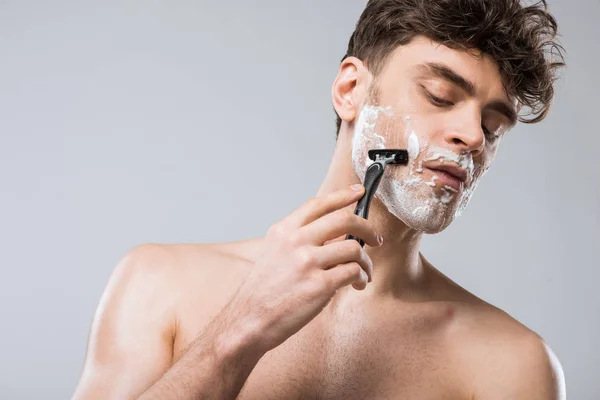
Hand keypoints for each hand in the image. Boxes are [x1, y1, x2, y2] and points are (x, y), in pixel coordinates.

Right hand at [222, 184, 381, 352]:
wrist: (249, 320)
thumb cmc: (263, 290)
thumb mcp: (274, 253)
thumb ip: (300, 239)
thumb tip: (336, 235)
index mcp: (284, 230)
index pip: (318, 204)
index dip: (343, 195)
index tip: (359, 192)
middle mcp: (295, 241)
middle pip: (344, 220)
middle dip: (367, 228)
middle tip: (375, 239)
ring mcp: (308, 262)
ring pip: (354, 248)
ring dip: (366, 261)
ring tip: (364, 272)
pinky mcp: (319, 285)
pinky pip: (353, 272)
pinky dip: (361, 277)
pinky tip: (358, 284)